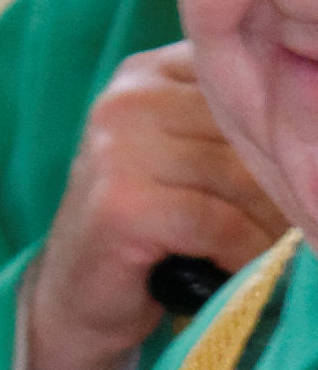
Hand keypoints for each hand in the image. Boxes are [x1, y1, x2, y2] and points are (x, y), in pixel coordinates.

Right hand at [15, 44, 284, 369]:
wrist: (74, 300)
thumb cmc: (153, 227)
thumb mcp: (198, 156)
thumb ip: (243, 126)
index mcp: (154, 70)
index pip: (255, 76)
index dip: (292, 126)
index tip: (304, 167)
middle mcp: (131, 96)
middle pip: (256, 127)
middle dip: (290, 181)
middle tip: (300, 218)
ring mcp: (118, 146)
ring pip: (247, 175)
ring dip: (274, 223)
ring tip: (272, 249)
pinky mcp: (122, 203)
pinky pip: (222, 223)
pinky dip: (245, 253)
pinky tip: (239, 269)